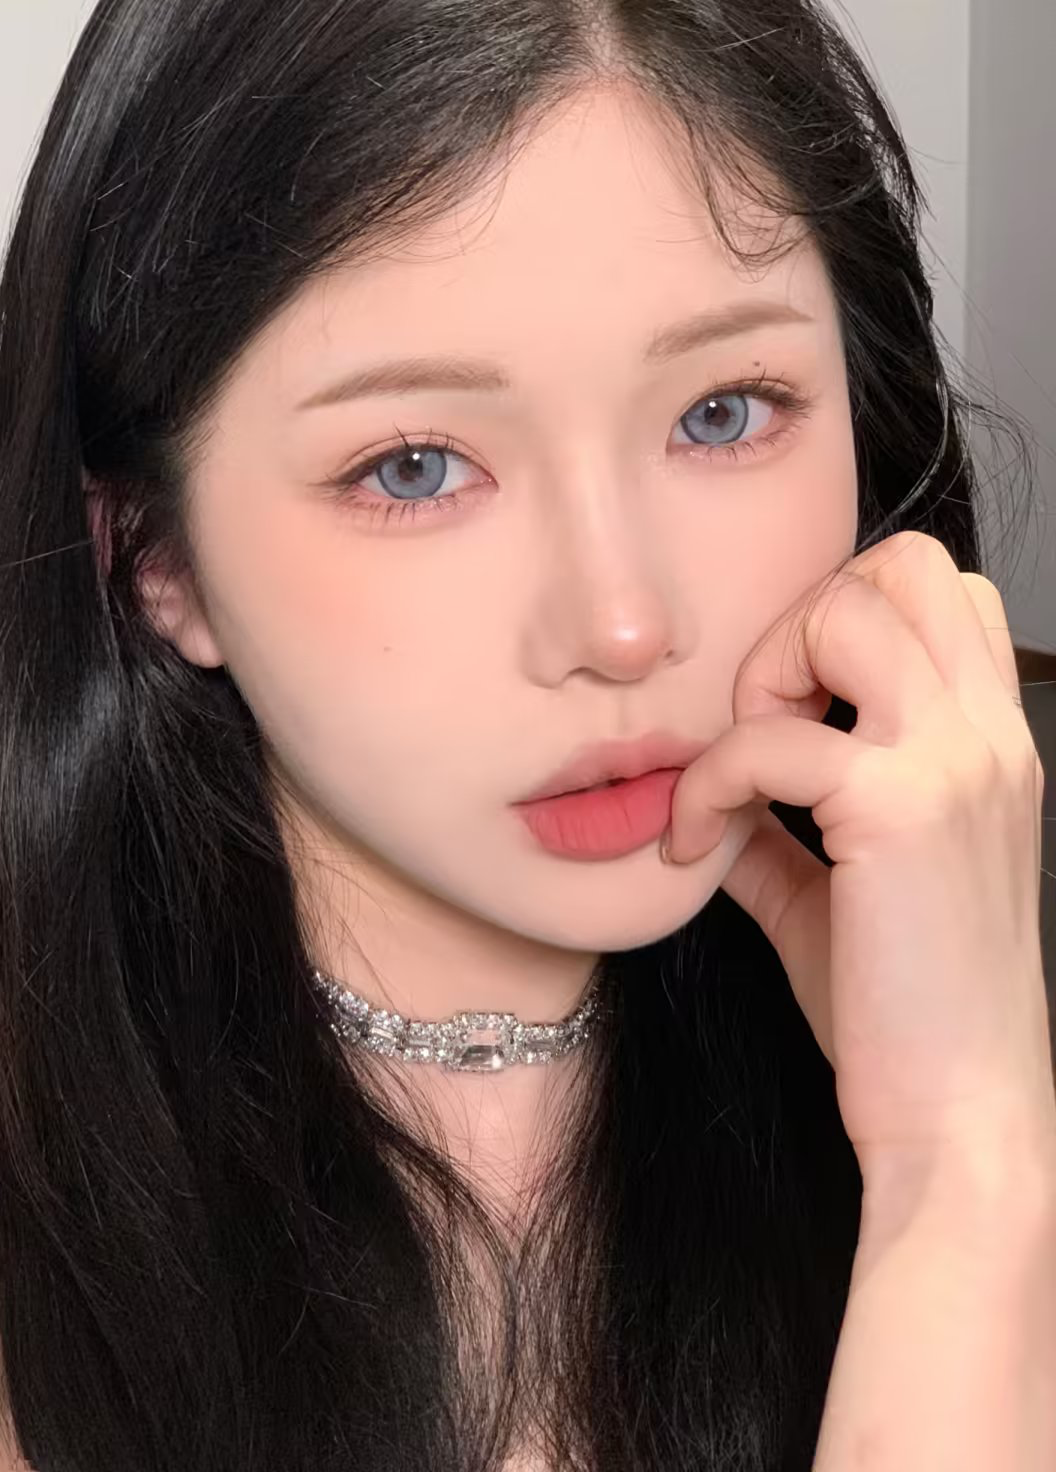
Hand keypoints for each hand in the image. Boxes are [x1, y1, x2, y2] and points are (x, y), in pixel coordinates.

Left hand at [661, 531, 1054, 1183]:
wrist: (960, 1119)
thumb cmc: (909, 1015)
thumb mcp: (844, 893)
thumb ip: (784, 832)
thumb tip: (715, 801)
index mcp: (992, 744)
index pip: (940, 587)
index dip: (846, 616)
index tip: (788, 713)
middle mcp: (990, 734)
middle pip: (904, 562)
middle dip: (806, 615)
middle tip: (763, 717)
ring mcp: (957, 762)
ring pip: (849, 607)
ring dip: (765, 670)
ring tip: (738, 764)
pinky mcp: (900, 809)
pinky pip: (769, 739)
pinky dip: (708, 778)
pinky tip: (689, 841)